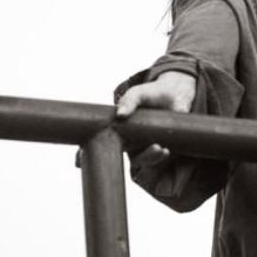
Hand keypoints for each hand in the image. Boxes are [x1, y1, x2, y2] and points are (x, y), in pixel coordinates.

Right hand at [75, 72, 196, 168]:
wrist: (177, 94)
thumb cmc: (152, 93)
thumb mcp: (139, 93)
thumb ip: (130, 100)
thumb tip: (120, 114)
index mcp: (116, 129)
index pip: (97, 143)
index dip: (84, 155)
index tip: (78, 161)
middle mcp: (127, 141)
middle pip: (117, 157)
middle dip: (116, 162)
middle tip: (116, 159)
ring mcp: (143, 146)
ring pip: (140, 160)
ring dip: (147, 157)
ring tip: (157, 148)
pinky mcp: (160, 149)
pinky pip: (156, 159)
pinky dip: (159, 156)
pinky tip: (165, 150)